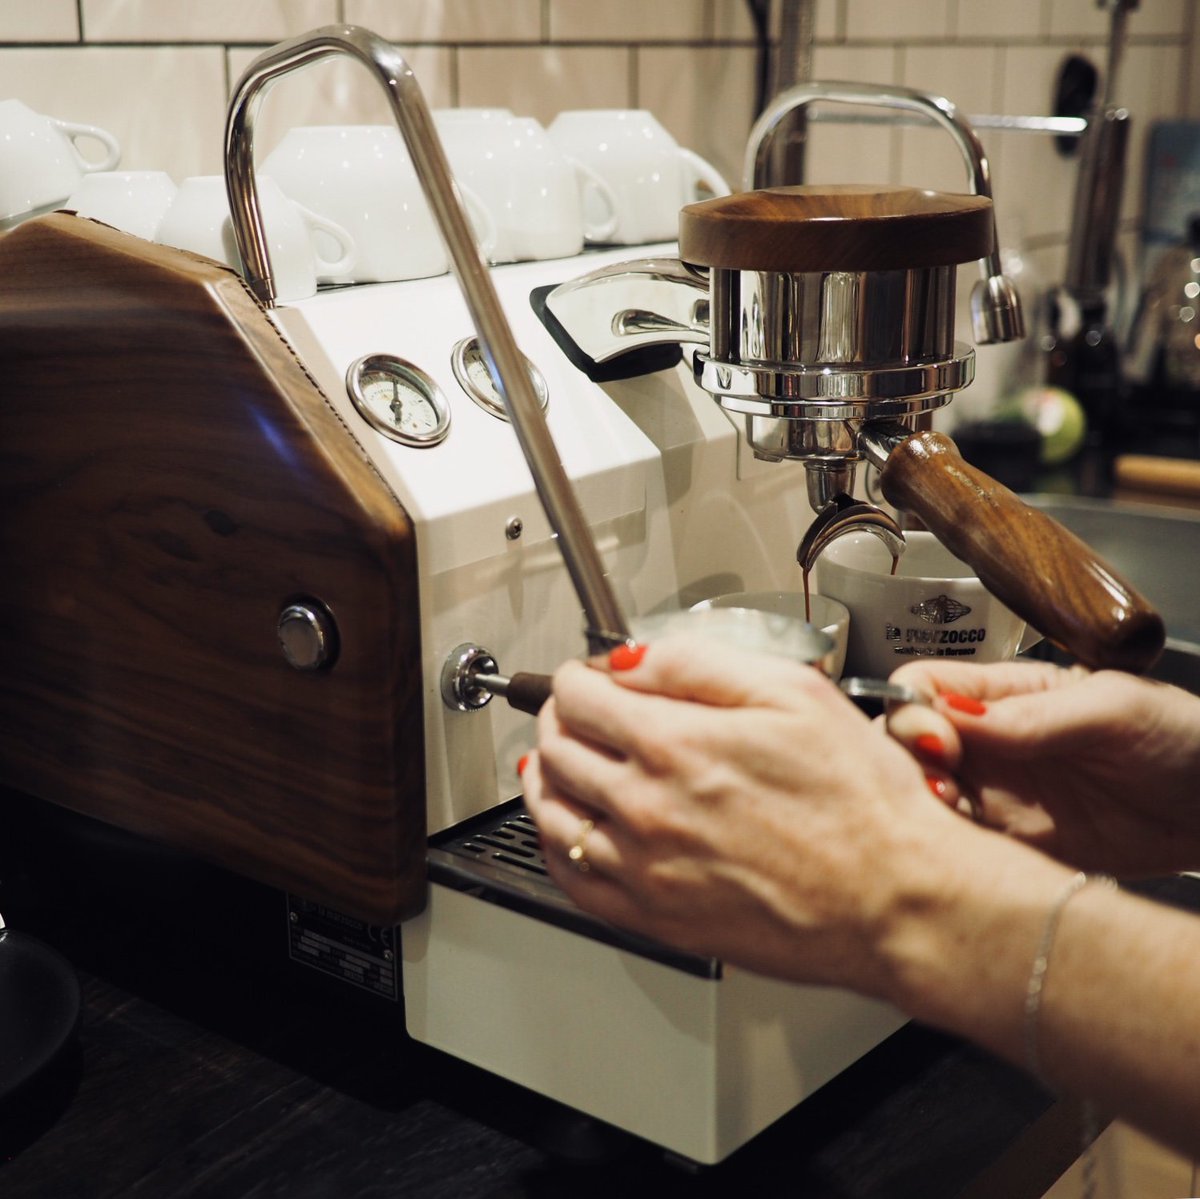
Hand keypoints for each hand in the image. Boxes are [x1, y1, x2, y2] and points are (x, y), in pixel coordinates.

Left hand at [523, 634, 990, 994]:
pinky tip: (565, 832)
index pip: (580, 696)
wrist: (895, 901)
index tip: (586, 674)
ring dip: (544, 777)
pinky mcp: (656, 919)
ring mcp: (645, 869)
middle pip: (558, 749)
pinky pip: (574, 881)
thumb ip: (700, 665)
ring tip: (551, 761)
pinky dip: (556, 847)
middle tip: (571, 710)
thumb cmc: (862, 804)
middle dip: (557, 717)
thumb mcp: (793, 694)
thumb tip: (634, 658)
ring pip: (553, 814)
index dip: (577, 674)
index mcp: (674, 746)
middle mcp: (646, 808)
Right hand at [886, 659, 1199, 874]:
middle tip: (939, 784)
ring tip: (955, 816)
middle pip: (906, 744)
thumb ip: (1032, 715)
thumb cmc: (1182, 738)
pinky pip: (958, 845)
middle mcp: (987, 744)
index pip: (922, 688)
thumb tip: (955, 713)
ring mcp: (996, 795)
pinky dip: (947, 849)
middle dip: (904, 763)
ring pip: (922, 797)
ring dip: (922, 808)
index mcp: (1002, 694)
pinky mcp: (1011, 846)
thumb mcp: (1112, 709)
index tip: (934, 737)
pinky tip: (968, 850)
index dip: (911, 710)